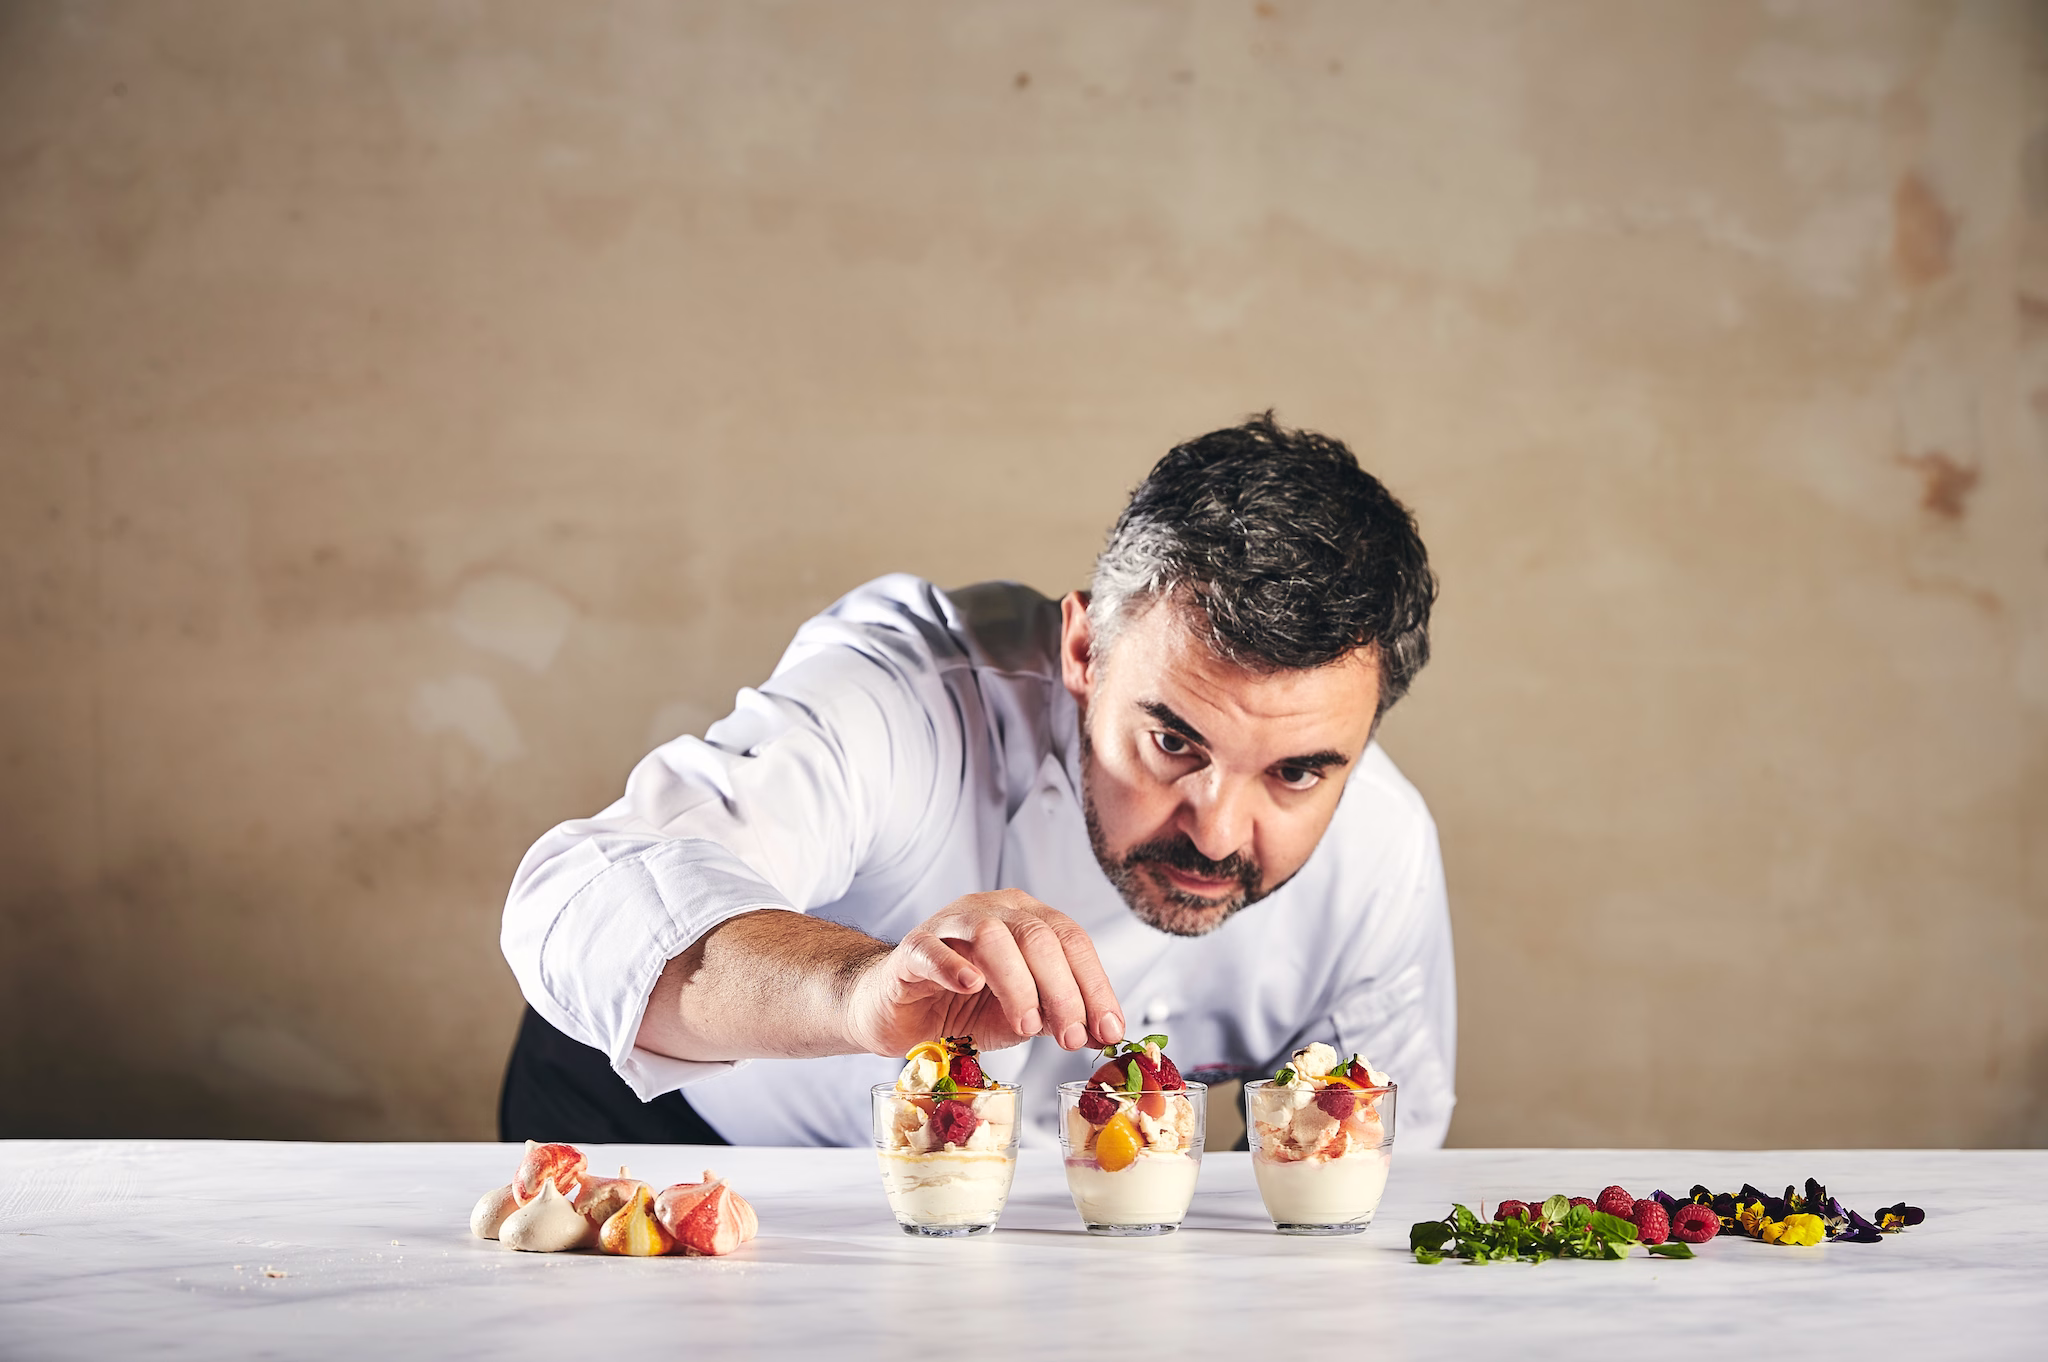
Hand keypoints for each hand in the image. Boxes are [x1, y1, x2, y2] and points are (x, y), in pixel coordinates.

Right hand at [845, 890, 1124, 1057]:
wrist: (896, 1009)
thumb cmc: (961, 1007)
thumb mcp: (1019, 1017)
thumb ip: (1055, 1017)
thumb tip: (1098, 1032)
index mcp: (1027, 919)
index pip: (1073, 941)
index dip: (1095, 985)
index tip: (1108, 1029)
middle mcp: (993, 911)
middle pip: (1038, 937)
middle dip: (1063, 990)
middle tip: (1071, 1038)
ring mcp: (950, 925)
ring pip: (992, 937)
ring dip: (1017, 983)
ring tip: (1026, 1026)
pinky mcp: (912, 949)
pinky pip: (932, 949)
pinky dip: (953, 966)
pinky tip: (970, 985)